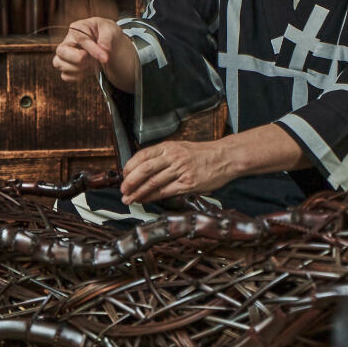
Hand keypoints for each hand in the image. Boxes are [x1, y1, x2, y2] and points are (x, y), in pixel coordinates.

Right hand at [52, 17, 134, 88]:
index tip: (105, 58)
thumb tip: (102, 51)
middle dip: (80, 59)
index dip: (93, 50)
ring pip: (60, 64)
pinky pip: (65, 76)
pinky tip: (88, 70)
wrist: (110, 47)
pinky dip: (78, 76)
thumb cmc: (107, 35)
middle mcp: (67, 41)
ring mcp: (64, 55)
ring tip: (92, 63)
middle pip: (61, 52)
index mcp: (76, 28)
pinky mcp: (66, 67)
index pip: (80, 39)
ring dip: (80, 68)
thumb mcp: (111, 30)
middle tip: (93, 59)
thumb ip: (106, 38)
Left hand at [120, 139, 234, 204]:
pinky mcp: (188, 183)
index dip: (129, 167)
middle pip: (144, 170)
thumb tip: (143, 167)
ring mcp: (181, 170)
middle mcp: (173, 157)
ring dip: (138, 192)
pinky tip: (145, 200)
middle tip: (123, 190)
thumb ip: (163, 155)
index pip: (142, 155)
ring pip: (153, 182)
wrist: (225, 157)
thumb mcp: (181, 147)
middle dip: (130, 182)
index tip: (123, 175)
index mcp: (169, 146)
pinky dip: (152, 197)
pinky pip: (165, 192)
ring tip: (129, 199)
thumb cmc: (203, 154)